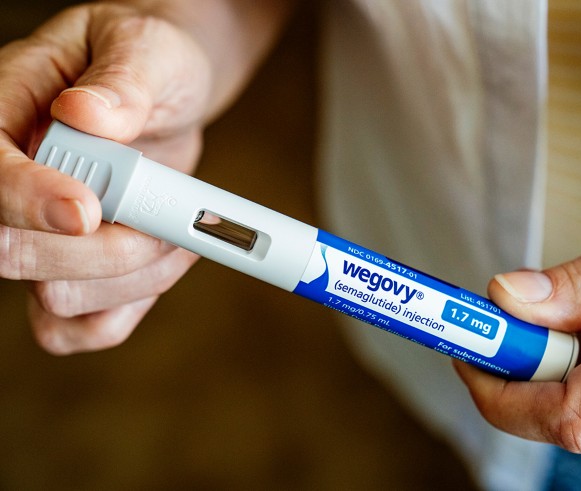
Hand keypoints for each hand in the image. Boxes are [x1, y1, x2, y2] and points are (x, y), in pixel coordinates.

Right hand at [0, 4, 212, 352]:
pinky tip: (168, 261)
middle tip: (168, 214)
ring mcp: (45, 236)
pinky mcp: (81, 270)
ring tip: (181, 229)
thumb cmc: (151, 60)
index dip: (29, 200)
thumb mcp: (146, 48)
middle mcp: (16, 185)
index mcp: (5, 116)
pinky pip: (87, 326)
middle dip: (103, 250)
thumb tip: (87, 114)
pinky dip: (133, 305)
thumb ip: (122, 81)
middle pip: (12, 253)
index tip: (91, 210)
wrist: (171, 92)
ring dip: (134, 278)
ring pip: (56, 300)